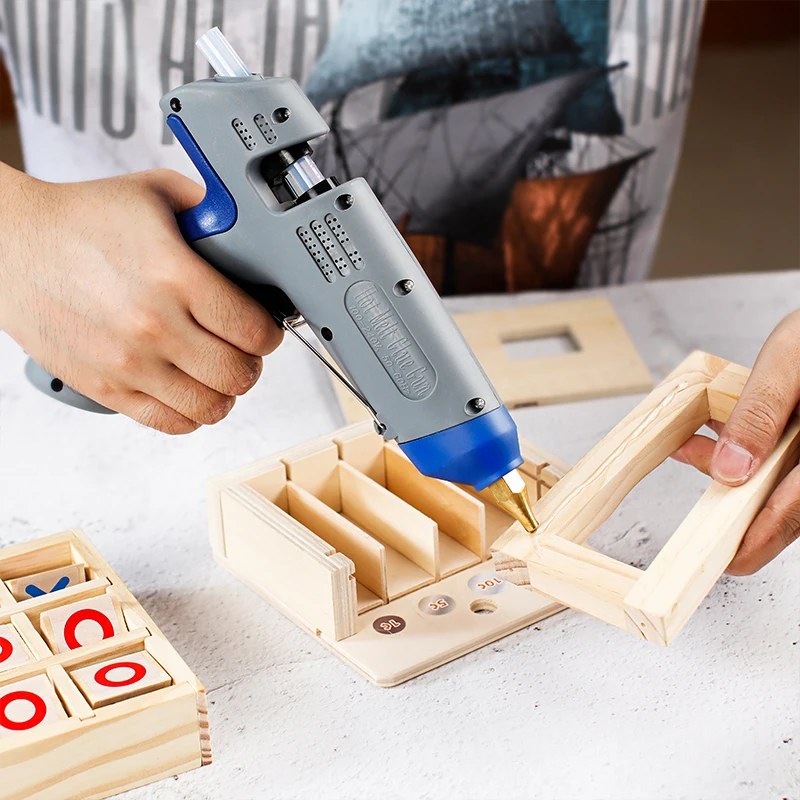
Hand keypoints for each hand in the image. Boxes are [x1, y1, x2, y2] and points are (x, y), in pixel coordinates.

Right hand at [0, 164, 280, 432]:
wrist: (11, 244)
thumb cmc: (82, 219)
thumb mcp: (157, 193)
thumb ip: (213, 210)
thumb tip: (254, 231)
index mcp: (174, 275)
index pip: (253, 330)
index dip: (268, 332)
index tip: (264, 328)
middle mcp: (152, 325)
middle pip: (238, 374)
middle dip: (251, 363)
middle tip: (244, 351)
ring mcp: (128, 363)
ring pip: (211, 407)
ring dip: (225, 392)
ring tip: (218, 371)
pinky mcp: (105, 388)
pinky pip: (170, 423)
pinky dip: (191, 413)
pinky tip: (189, 389)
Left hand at [672, 311, 799, 574]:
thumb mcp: (789, 359)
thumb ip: (760, 411)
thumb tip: (729, 469)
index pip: (794, 511)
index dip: (758, 540)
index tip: (726, 560)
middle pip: (786, 507)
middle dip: (734, 506)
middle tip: (694, 504)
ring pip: (776, 484)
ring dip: (732, 473)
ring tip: (690, 446)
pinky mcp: (799, 449)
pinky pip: (777, 460)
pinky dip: (745, 452)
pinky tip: (714, 428)